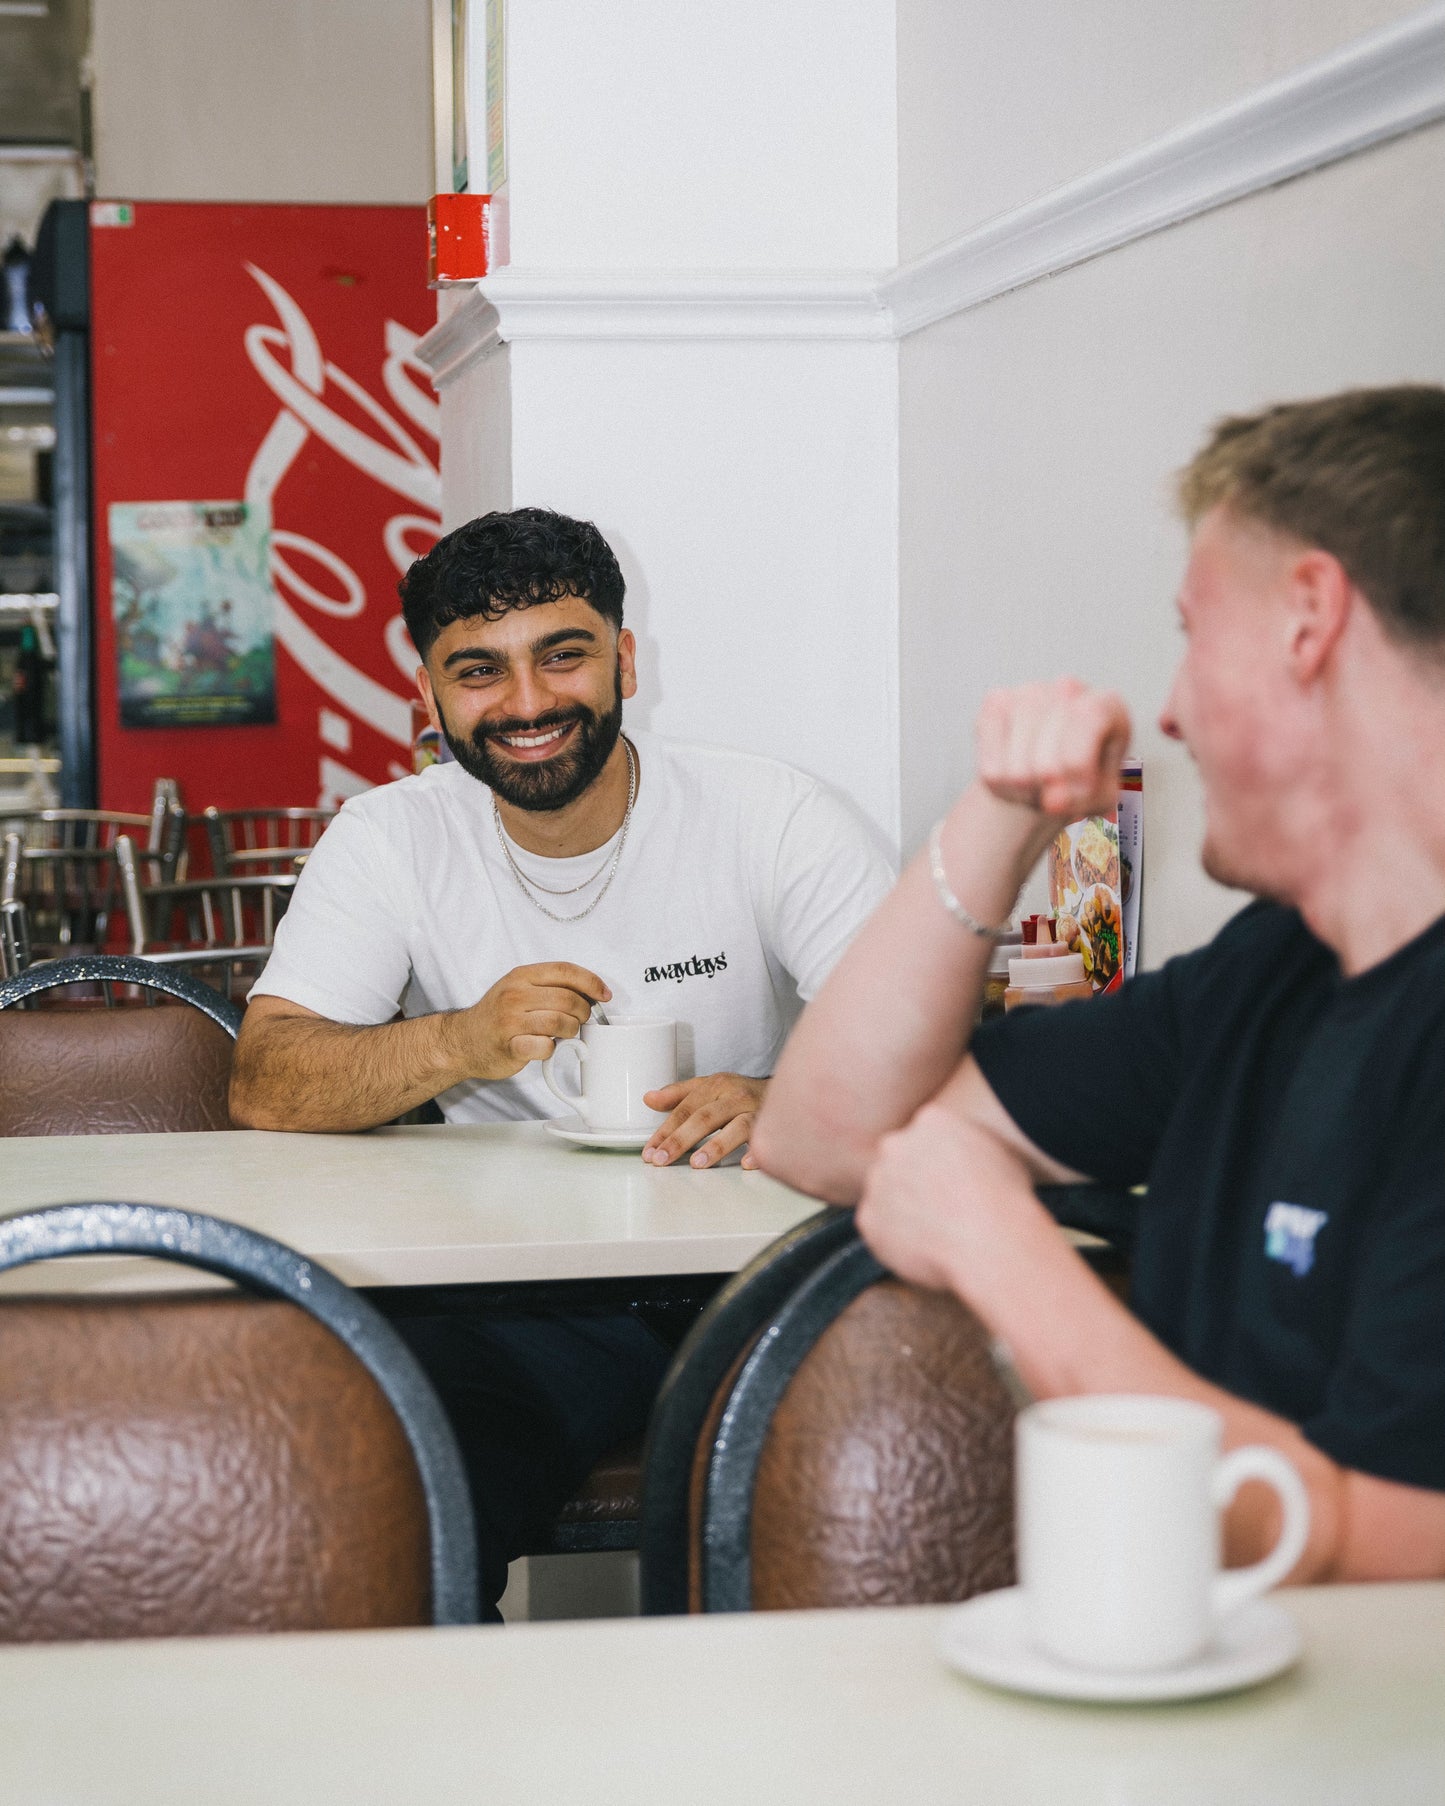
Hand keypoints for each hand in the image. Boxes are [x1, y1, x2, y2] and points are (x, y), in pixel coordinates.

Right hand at [452, 962, 609, 1080]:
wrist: (463, 1040)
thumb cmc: (497, 1015)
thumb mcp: (519, 989)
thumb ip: (549, 986)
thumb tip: (591, 991)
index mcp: (521, 976)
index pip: (564, 971)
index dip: (591, 982)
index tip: (604, 995)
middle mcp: (515, 995)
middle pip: (567, 999)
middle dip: (583, 1011)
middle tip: (581, 1019)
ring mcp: (510, 1021)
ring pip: (559, 1022)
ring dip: (571, 1030)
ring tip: (566, 1033)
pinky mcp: (510, 1046)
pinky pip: (545, 1047)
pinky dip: (552, 1049)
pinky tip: (546, 1046)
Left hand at [641, 1073, 767, 1169]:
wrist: (788, 1088)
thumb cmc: (742, 1093)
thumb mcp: (710, 1087)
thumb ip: (678, 1094)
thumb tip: (648, 1098)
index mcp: (717, 1086)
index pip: (685, 1109)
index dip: (666, 1131)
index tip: (651, 1152)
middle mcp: (737, 1096)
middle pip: (705, 1117)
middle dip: (681, 1140)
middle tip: (662, 1160)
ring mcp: (758, 1111)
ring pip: (737, 1127)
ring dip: (717, 1145)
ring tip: (697, 1163)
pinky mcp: (777, 1125)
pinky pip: (768, 1139)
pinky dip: (758, 1150)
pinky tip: (747, 1163)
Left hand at [856, 1102, 1051, 1296]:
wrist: (989, 1240)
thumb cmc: (1005, 1199)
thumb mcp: (998, 1151)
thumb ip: (966, 1143)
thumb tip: (963, 1153)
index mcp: (930, 1120)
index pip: (924, 1134)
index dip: (939, 1160)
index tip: (952, 1181)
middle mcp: (896, 1144)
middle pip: (898, 1159)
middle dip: (913, 1179)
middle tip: (940, 1206)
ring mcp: (878, 1181)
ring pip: (885, 1193)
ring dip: (901, 1208)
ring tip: (938, 1231)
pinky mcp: (868, 1218)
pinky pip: (877, 1227)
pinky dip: (893, 1238)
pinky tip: (924, 1249)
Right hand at [974, 677, 1130, 825]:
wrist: (1049, 774)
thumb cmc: (1080, 779)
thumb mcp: (1098, 795)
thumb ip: (1084, 798)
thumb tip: (1053, 801)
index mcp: (1107, 704)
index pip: (1087, 717)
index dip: (1077, 762)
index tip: (1077, 793)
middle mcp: (1068, 688)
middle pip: (1048, 748)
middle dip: (1048, 785)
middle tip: (1054, 794)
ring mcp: (1029, 691)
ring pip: (1017, 758)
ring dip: (1023, 786)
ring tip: (1035, 786)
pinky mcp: (996, 703)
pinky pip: (991, 757)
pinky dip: (999, 778)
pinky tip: (1012, 773)